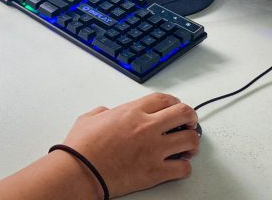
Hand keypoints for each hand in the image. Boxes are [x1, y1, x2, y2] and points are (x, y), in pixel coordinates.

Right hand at [59, 93, 198, 197]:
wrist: (80, 171)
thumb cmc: (81, 148)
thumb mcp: (89, 119)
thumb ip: (103, 112)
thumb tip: (108, 114)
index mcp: (132, 112)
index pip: (164, 99)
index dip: (174, 102)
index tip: (176, 108)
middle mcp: (147, 127)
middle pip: (183, 114)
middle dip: (190, 118)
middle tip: (189, 123)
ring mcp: (154, 150)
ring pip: (190, 140)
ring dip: (191, 142)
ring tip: (186, 146)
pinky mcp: (156, 172)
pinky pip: (183, 168)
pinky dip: (184, 167)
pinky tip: (177, 165)